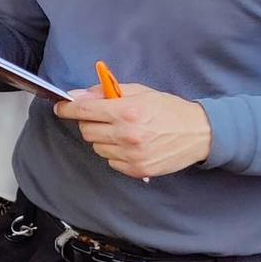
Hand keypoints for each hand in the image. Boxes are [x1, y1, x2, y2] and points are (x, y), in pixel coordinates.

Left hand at [53, 83, 211, 179]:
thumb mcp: (140, 92)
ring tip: (123, 131)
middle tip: (104, 117)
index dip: (68, 109)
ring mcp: (132, 155)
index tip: (61, 108)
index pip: (84, 111)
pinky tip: (131, 144)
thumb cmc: (169, 110)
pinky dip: (115, 152)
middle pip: (87, 130)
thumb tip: (78, 95)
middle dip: (90, 122)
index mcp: (127, 112)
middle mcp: (127, 135)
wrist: (200, 133)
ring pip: (97, 147)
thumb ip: (107, 92)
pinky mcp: (137, 169)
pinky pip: (110, 160)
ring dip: (103, 138)